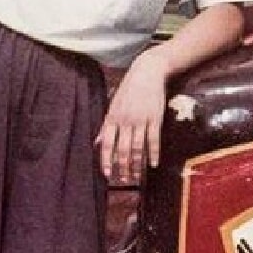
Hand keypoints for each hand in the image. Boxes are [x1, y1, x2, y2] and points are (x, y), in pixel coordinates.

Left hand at [96, 47, 168, 181]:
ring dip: (136, 164)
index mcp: (112, 118)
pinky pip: (153, 140)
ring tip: (137, 177)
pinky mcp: (155, 118)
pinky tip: (153, 164)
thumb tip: (98, 143)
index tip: (107, 175)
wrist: (148, 72)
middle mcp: (125, 120)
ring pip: (137, 147)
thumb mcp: (113, 105)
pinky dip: (153, 153)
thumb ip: (106, 126)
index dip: (106, 161)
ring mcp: (141, 120)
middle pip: (122, 149)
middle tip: (123, 181)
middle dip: (122, 167)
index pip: (107, 144)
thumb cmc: (129, 88)